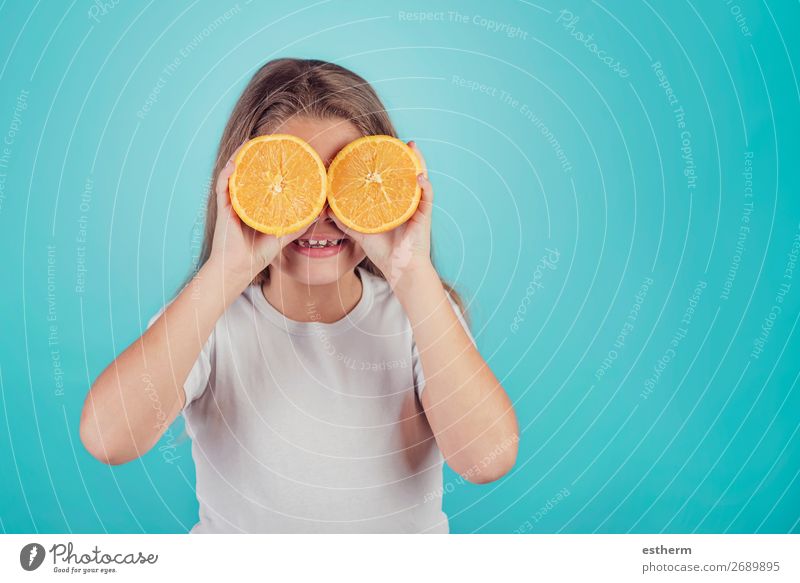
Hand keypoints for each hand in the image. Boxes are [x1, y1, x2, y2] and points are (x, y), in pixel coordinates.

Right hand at [208, 150, 302, 286]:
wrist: (240, 269)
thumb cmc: (257, 254)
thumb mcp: (282, 235)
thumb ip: (297, 224)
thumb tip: (317, 212)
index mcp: (252, 205)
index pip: (257, 180)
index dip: (264, 165)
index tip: (275, 152)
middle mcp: (240, 201)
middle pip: (244, 173)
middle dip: (252, 156)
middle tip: (263, 141)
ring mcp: (231, 203)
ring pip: (232, 175)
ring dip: (239, 158)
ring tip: (248, 144)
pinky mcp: (223, 209)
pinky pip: (222, 187)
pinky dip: (227, 174)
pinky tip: (234, 164)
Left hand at [330, 141, 434, 288]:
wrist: (398, 269)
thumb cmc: (383, 250)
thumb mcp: (360, 231)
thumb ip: (345, 219)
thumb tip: (326, 208)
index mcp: (395, 202)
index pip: (394, 178)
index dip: (389, 162)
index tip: (380, 147)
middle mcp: (408, 201)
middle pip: (408, 173)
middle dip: (405, 156)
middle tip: (398, 141)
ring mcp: (417, 207)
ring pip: (420, 179)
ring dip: (418, 161)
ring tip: (411, 147)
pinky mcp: (424, 216)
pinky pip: (427, 197)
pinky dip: (425, 186)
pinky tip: (419, 176)